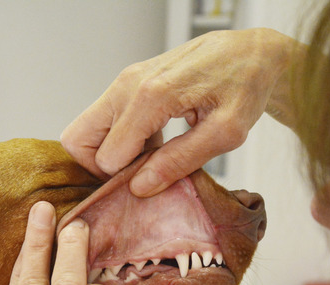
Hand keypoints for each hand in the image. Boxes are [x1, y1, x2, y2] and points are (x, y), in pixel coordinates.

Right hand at [61, 28, 300, 197]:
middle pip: (77, 141)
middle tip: (138, 177)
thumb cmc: (245, 87)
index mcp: (150, 97)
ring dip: (112, 154)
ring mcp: (125, 81)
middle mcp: (127, 85)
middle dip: (101, 169)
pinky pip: (105, 120)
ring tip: (152, 159)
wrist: (252, 52)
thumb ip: (180, 161)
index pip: (106, 157)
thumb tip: (139, 187)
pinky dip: (120, 139)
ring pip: (85, 131)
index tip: (151, 184)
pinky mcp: (129, 82)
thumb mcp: (225, 133)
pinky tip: (154, 143)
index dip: (123, 180)